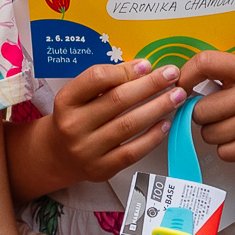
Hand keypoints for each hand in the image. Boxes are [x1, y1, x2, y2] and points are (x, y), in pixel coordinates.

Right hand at [45, 59, 185, 182]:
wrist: (58, 155)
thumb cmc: (77, 118)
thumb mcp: (81, 96)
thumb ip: (108, 81)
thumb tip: (144, 69)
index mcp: (66, 101)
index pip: (96, 78)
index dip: (125, 70)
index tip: (148, 64)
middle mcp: (73, 125)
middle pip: (118, 101)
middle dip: (150, 85)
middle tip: (172, 75)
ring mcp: (86, 150)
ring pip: (129, 125)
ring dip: (157, 108)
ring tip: (176, 96)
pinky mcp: (101, 169)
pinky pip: (132, 152)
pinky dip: (152, 137)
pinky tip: (165, 124)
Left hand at [181, 51, 234, 168]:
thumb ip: (223, 76)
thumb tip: (180, 88)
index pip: (205, 62)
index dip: (185, 75)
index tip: (181, 87)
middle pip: (200, 110)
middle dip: (204, 115)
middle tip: (221, 114)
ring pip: (209, 134)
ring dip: (216, 134)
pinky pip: (224, 152)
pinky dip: (229, 149)